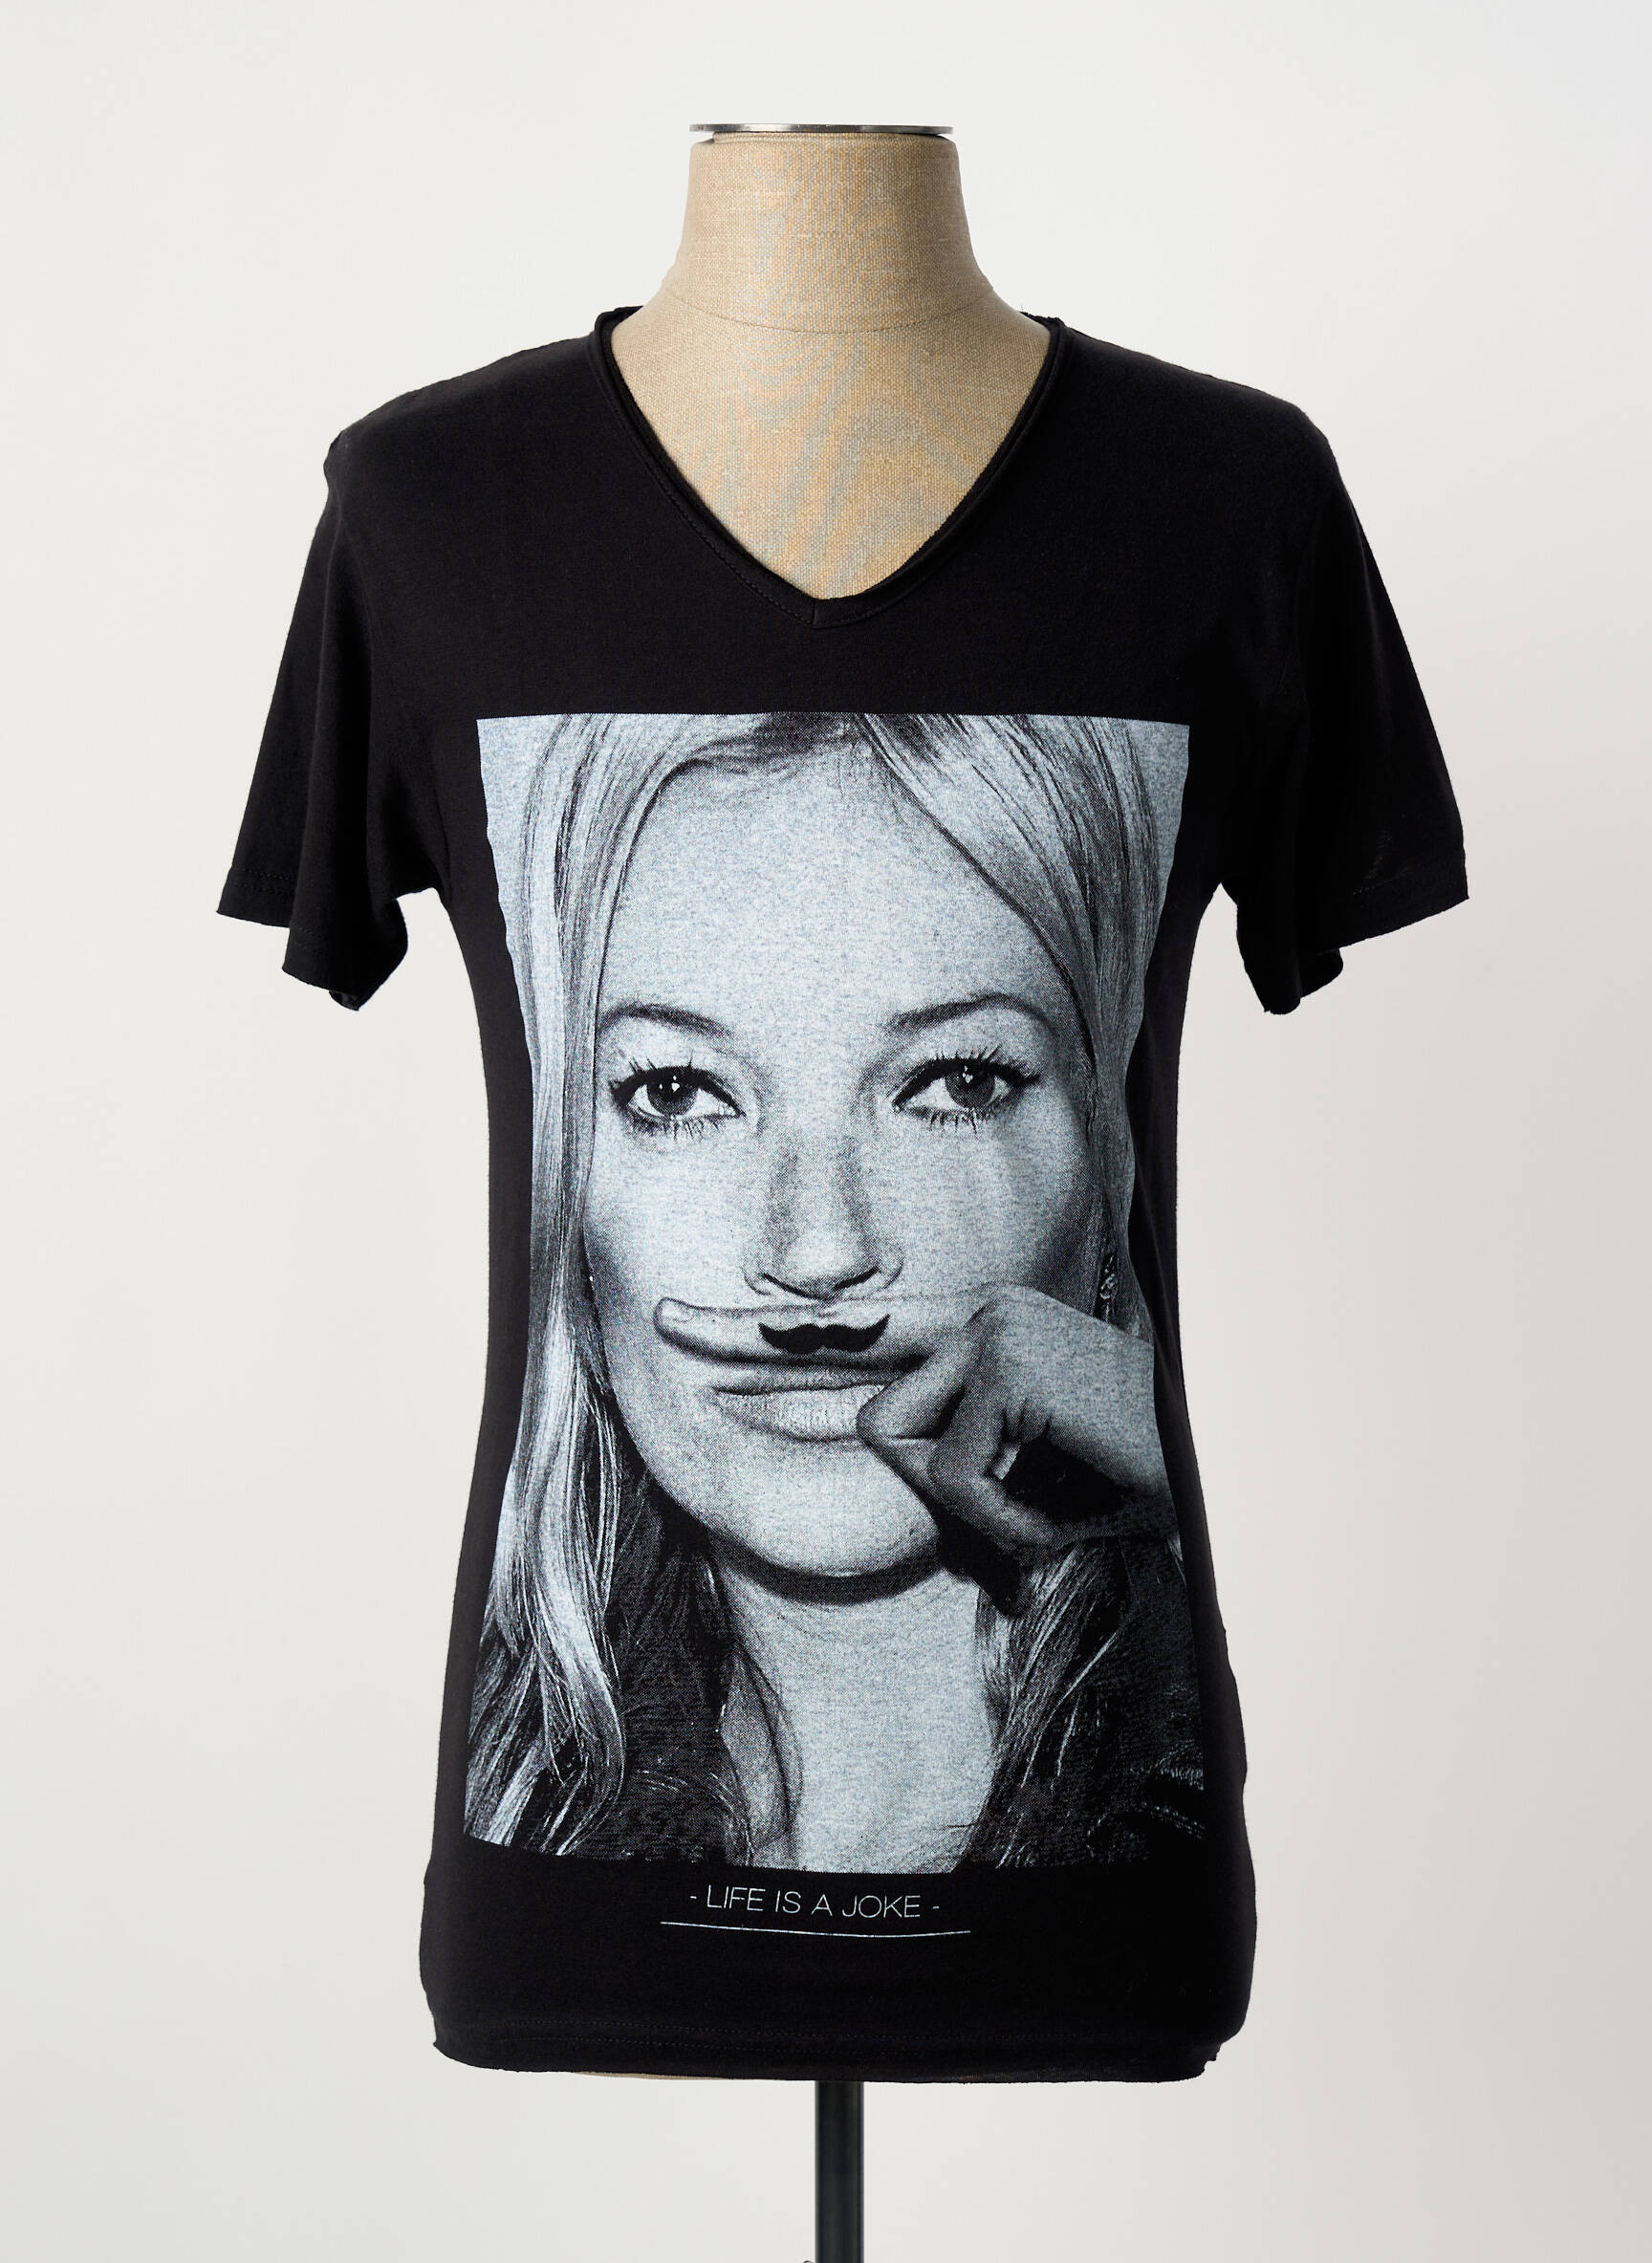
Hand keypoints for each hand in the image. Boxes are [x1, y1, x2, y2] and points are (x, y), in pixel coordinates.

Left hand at [653, 1285, 1172, 1559]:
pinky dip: (1009, 1518)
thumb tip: (889, 1466)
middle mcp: (981, 1311)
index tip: (664, 1322)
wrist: (1226, 1475)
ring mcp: (993, 1328)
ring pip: (901, 1450)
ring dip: (978, 1507)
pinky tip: (1072, 1498)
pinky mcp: (1006, 1363)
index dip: (751, 1332)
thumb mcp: (1026, 1470)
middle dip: (920, 1474)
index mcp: (981, 1327)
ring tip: (1063, 1496)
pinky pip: (953, 1479)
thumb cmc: (1127, 1485)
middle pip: (871, 1419)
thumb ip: (949, 1453)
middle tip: (972, 1467)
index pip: (848, 1329)